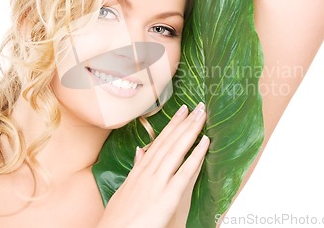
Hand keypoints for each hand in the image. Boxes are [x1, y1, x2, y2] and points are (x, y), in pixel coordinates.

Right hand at [97, 103, 208, 227]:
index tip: (182, 111)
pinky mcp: (168, 195)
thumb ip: (135, 168)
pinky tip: (206, 142)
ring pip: (177, 150)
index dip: (172, 125)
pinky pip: (185, 172)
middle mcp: (149, 172)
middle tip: (199, 106)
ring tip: (203, 115)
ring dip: (191, 131)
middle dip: (185, 122)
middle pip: (169, 141)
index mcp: (140, 171)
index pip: (159, 142)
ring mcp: (158, 182)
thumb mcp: (125, 188)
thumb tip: (140, 151)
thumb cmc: (117, 218)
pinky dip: (196, 155)